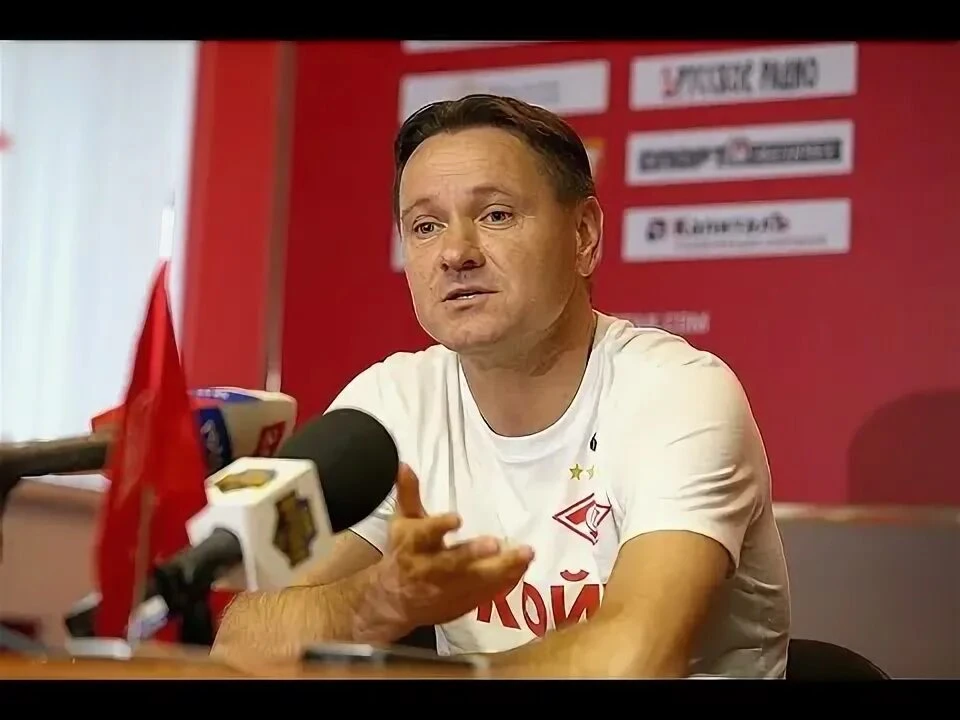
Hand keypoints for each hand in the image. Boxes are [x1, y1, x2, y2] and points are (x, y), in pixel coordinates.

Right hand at [366, 464, 533, 633]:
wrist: (395, 601)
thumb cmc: (404, 553)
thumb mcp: (403, 522)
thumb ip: (409, 494)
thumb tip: (404, 464)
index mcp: (415, 546)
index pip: (425, 535)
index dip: (439, 526)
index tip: (457, 518)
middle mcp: (430, 569)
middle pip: (452, 563)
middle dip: (472, 555)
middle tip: (496, 544)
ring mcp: (448, 590)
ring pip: (475, 580)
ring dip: (501, 569)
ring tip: (525, 554)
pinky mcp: (462, 603)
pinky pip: (487, 594)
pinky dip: (506, 582)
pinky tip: (523, 567)